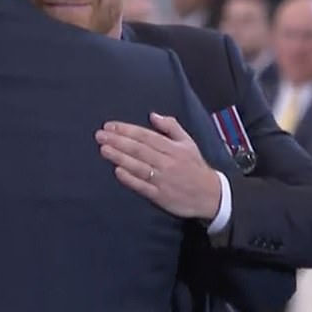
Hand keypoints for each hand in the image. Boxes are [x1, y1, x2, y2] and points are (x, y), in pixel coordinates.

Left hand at [95, 112, 220, 219]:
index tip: (109, 126)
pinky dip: (130, 179)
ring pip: (138, 166)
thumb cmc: (195, 167)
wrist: (212, 196)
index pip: (145, 135)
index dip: (126, 129)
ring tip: (104, 149)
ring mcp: (162, 179)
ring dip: (120, 157)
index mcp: (172, 148)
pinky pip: (142, 186)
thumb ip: (170, 127)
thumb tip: (153, 115)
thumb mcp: (188, 142)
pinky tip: (117, 171)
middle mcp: (166, 162)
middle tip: (100, 135)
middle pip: (139, 149)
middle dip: (118, 141)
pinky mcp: (160, 196)